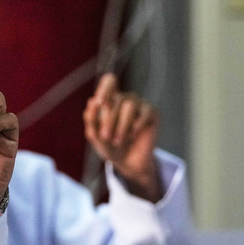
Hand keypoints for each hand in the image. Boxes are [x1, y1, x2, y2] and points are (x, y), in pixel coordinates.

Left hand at [83, 73, 162, 201]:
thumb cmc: (109, 146)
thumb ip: (91, 119)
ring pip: (130, 105)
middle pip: (117, 99)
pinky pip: (145, 113)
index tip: (100, 103)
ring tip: (118, 141)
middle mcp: (126, 99)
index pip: (110, 81)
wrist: (127, 163)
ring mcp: (140, 105)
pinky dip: (136, 126)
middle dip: (108, 120)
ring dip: (121, 126)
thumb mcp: (95, 135)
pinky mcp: (152, 113)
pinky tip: (132, 136)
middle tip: (106, 137)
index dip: (105, 88)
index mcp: (110, 100)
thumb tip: (92, 101)